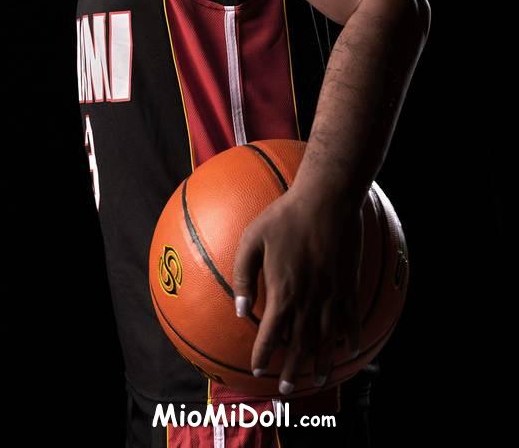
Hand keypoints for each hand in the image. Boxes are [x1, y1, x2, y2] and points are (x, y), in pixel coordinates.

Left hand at [232, 188, 362, 395]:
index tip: (257, 370)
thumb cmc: (285, 216)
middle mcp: (308, 300)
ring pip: (327, 339)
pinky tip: (349, 349)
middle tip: (285, 390)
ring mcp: (332, 294)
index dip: (263, 356)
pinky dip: (350, 337)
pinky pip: (351, 318)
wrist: (326, 200)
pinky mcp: (349, 285)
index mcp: (283, 292)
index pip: (271, 335)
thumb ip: (242, 276)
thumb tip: (239, 310)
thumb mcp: (252, 240)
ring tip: (318, 380)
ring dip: (322, 363)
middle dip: (292, 371)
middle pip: (300, 345)